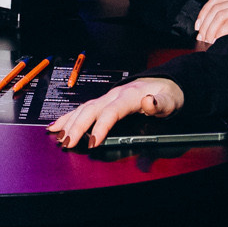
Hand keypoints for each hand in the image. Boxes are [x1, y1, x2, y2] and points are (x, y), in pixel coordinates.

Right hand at [47, 77, 183, 147]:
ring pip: (84, 108)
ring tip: (58, 137)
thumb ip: (160, 103)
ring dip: (69, 122)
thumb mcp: (170, 100)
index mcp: (130, 95)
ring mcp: (107, 97)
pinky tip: (57, 125)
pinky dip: (68, 116)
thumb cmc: (167, 94)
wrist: (164, 82)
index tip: (93, 142)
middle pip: (91, 109)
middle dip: (77, 126)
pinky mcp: (104, 101)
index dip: (101, 126)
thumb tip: (149, 102)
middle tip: (68, 143)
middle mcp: (115, 94)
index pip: (112, 111)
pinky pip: (83, 108)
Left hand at [194, 0, 227, 44]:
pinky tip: (218, 41)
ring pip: (221, 14)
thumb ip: (227, 21)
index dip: (204, 13)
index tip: (198, 28)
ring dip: (211, 30)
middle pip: (217, 6)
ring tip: (209, 42)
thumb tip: (201, 27)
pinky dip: (221, 32)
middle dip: (206, 24)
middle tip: (202, 39)